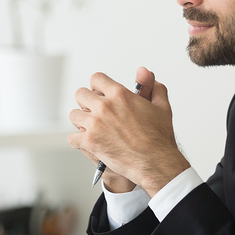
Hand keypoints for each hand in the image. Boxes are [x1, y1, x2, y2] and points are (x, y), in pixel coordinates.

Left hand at [68, 66, 189, 196]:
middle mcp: (104, 106)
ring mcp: (95, 124)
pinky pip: (72, 138)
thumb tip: (144, 72)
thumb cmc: (159, 137)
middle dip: (86, 102)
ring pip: (74, 115)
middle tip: (94, 112)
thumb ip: (152, 86)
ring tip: (90, 128)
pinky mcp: (90, 142)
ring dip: (81, 121)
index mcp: (120, 94)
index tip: (100, 94)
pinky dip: (78, 141)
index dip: (98, 86)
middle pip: (80, 94)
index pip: (96, 79)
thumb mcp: (161, 106)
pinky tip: (87, 143)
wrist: (155, 162)